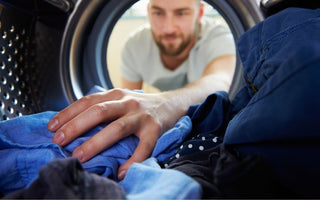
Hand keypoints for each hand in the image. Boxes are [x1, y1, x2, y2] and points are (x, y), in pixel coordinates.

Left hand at [47, 88, 182, 179]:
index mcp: (116, 94)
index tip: (52, 127)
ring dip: (96, 143)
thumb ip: (102, 107)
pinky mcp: (155, 129)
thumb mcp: (120, 99)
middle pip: (99, 112)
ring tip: (80, 156)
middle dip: (76, 126)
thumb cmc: (140, 106)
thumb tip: (72, 124)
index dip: (68, 113)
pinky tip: (121, 172)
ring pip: (117, 128)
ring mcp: (142, 116)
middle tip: (59, 142)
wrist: (171, 103)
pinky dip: (132, 161)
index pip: (87, 101)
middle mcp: (128, 102)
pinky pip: (143, 148)